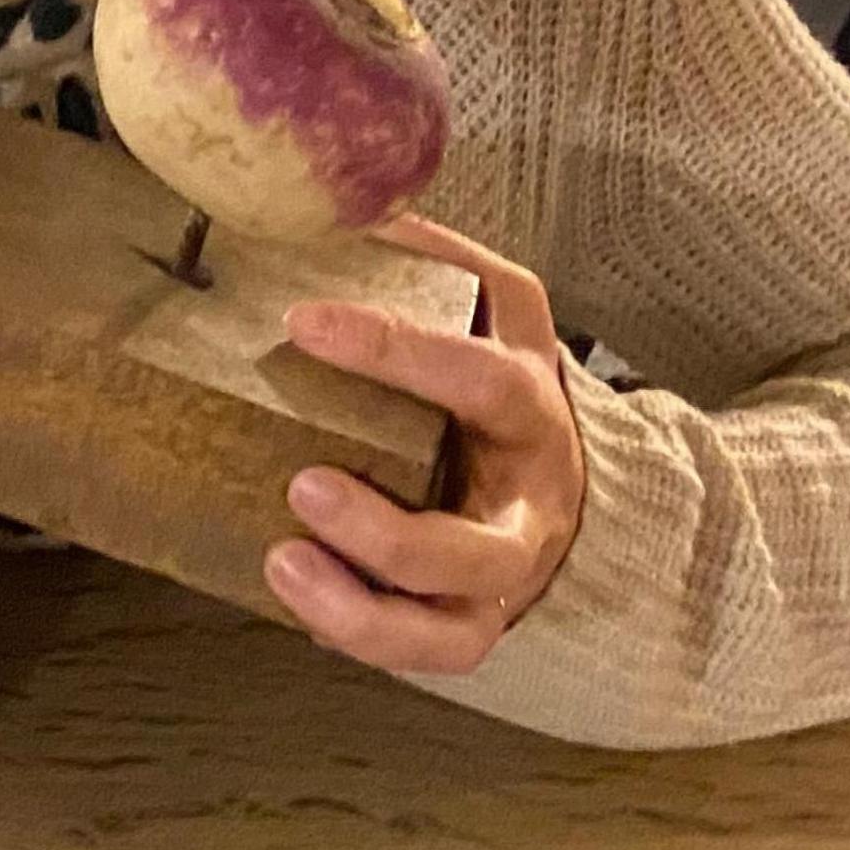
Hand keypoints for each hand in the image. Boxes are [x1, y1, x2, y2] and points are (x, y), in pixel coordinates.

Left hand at [267, 214, 586, 674]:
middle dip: (389, 531)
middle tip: (300, 482)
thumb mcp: (495, 307)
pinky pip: (424, 653)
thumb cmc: (499, 382)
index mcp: (528, 406)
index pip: (477, 379)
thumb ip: (435, 256)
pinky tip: (293, 595)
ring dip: (363, 604)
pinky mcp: (471, 624)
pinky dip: (358, 634)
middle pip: (479, 544)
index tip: (303, 319)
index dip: (397, 352)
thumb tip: (351, 196)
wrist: (568, 477)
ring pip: (452, 622)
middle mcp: (526, 504)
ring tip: (281, 560)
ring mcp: (502, 578)